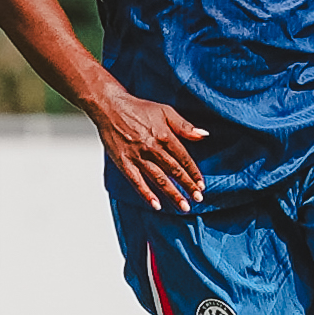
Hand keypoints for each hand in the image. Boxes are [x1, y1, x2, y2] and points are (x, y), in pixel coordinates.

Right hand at [91, 84, 210, 210]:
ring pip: (159, 179)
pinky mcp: (123, 162)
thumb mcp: (166, 111)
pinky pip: (136, 181)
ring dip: (172, 194)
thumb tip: (204, 135)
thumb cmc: (138, 108)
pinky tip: (156, 205)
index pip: (184, 158)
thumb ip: (185, 126)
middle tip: (198, 200)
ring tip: (183, 207)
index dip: (194, 173)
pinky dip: (146, 194)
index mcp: (164, 135)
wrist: (110, 107)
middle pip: (174, 171)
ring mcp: (137, 156)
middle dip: (187, 186)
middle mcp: (152, 148)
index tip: (201, 186)